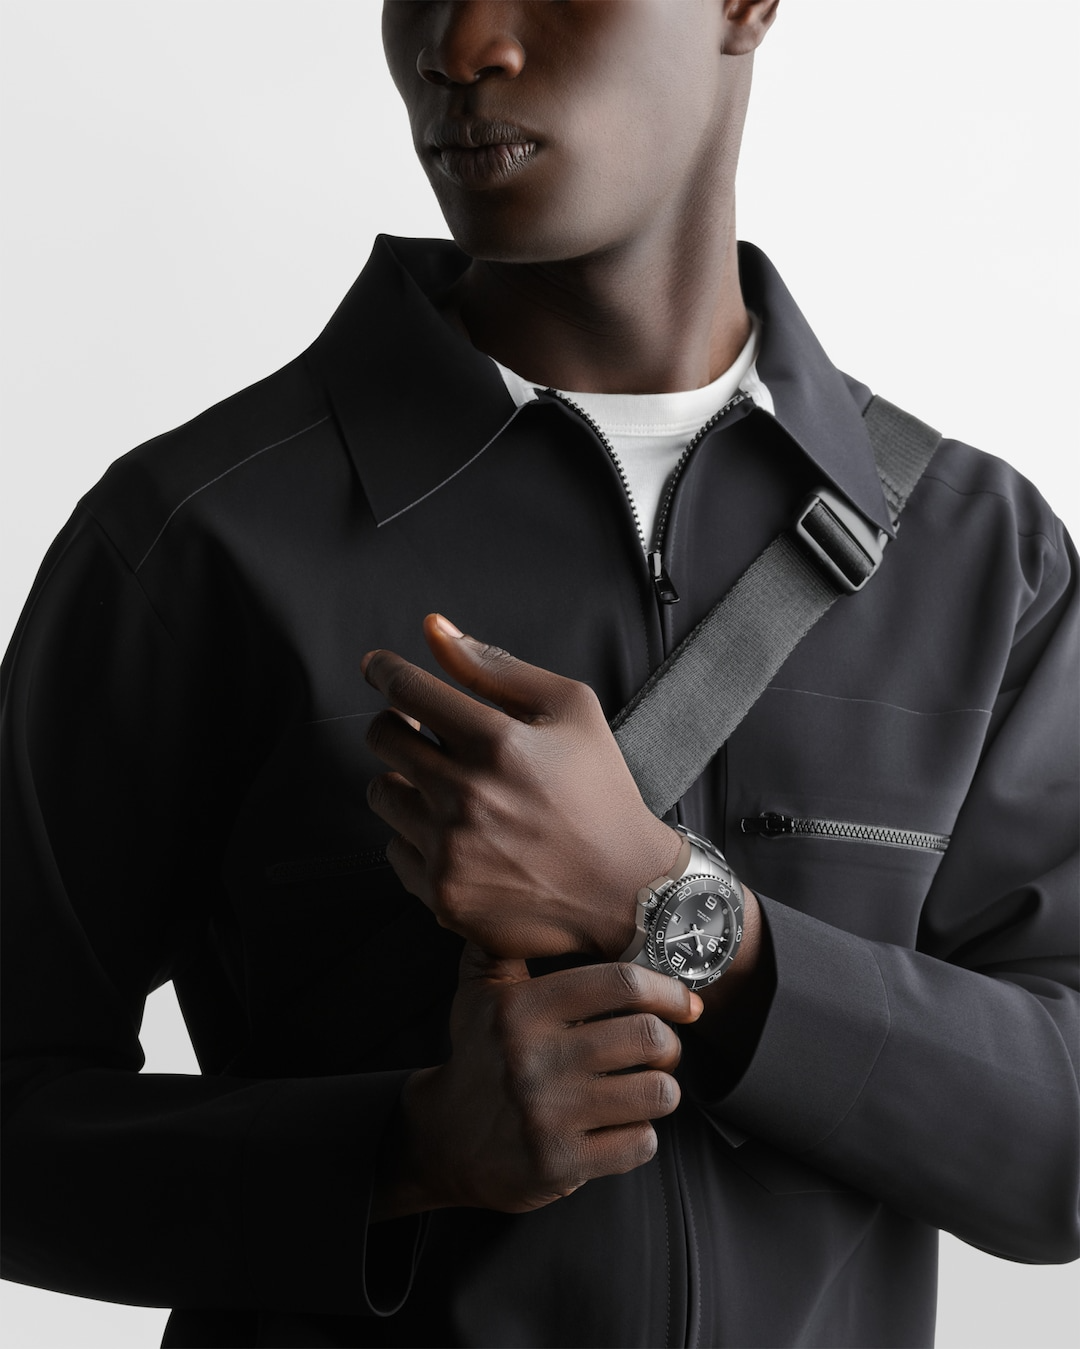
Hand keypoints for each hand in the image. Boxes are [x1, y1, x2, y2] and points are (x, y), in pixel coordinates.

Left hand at [361, 614, 679, 958]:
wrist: (625, 889)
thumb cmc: (600, 793)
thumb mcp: (570, 709)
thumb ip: (496, 666)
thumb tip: (435, 630)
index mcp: (498, 743)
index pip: (408, 689)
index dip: (386, 671)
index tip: (378, 668)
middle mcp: (467, 796)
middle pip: (381, 738)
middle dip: (395, 724)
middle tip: (422, 732)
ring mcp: (451, 849)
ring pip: (381, 793)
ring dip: (404, 782)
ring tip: (448, 790)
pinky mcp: (442, 894)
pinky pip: (394, 850)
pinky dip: (417, 838)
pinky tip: (459, 837)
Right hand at [376, 944, 702, 1217]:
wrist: (445, 1140)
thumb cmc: (478, 1057)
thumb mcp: (479, 993)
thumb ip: (506, 943)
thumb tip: (528, 895)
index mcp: (521, 1009)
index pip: (620, 984)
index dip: (667, 990)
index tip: (686, 1002)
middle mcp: (533, 1058)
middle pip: (648, 1037)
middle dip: (669, 1045)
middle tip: (661, 1050)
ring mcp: (546, 1114)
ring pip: (654, 1093)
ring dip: (662, 1090)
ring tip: (645, 1088)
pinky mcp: (558, 1163)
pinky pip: (639, 1144)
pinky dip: (642, 1137)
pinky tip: (621, 1129)